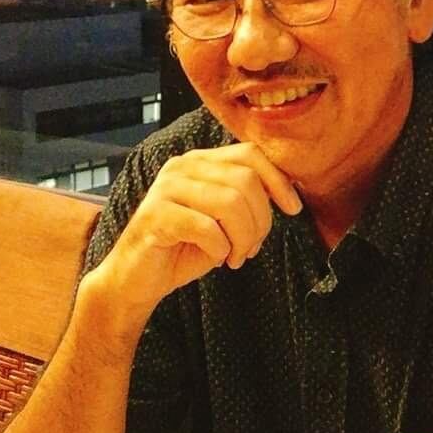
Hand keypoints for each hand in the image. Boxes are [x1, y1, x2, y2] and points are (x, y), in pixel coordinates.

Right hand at [90, 142, 301, 314]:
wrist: (138, 279)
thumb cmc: (187, 247)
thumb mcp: (225, 218)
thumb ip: (247, 198)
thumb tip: (288, 192)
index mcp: (201, 161)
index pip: (250, 154)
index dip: (278, 181)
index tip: (293, 209)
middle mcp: (183, 166)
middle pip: (245, 180)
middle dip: (260, 220)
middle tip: (252, 248)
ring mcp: (166, 188)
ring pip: (230, 203)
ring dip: (243, 237)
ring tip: (236, 256)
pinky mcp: (154, 215)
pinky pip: (206, 227)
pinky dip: (221, 248)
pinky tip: (217, 258)